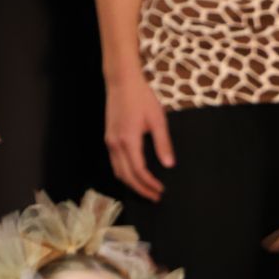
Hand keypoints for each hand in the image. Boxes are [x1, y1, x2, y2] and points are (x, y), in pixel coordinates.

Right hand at [104, 73, 174, 201]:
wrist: (122, 81)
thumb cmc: (141, 97)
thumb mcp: (158, 119)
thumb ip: (163, 143)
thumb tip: (169, 164)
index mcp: (128, 140)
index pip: (138, 171)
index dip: (149, 184)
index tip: (161, 190)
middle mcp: (115, 144)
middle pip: (126, 176)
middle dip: (141, 189)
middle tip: (155, 197)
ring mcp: (110, 141)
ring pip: (118, 171)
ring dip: (132, 184)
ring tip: (146, 190)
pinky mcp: (109, 138)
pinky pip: (115, 163)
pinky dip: (125, 174)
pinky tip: (135, 176)